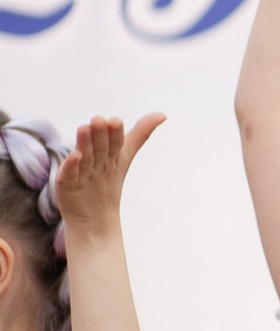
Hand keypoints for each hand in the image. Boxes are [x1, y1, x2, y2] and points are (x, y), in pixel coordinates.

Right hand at [52, 115, 163, 234]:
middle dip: (99, 133)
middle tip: (99, 120)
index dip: (115, 133)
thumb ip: (140, 134)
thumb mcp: (124, 156)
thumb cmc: (108, 181)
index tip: (116, 121)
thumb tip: (162, 114)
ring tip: (85, 128)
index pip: (115, 142)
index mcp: (109, 153)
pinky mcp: (67, 184)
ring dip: (84, 143)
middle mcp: (93, 159)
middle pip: (99, 146)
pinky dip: (72, 165)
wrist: (94, 216)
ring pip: (84, 156)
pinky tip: (75, 156)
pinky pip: (70, 174)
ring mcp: (80, 171)